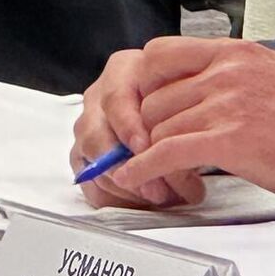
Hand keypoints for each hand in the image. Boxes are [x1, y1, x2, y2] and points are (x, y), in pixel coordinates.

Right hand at [70, 48, 210, 211]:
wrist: (182, 108)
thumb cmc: (187, 99)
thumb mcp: (189, 95)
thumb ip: (181, 116)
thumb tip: (184, 159)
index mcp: (122, 72)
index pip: (115, 100)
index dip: (129, 127)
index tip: (146, 149)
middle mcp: (98, 97)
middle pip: (94, 133)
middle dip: (124, 166)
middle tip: (157, 189)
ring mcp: (89, 127)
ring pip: (89, 160)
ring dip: (123, 185)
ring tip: (160, 198)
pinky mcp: (85, 155)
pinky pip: (88, 181)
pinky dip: (112, 197)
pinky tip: (142, 202)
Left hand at [114, 38, 274, 211]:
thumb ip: (240, 70)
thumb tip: (212, 78)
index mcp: (237, 52)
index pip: (162, 53)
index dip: (146, 82)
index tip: (146, 102)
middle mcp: (226, 71)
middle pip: (155, 95)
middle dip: (148, 126)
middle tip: (149, 147)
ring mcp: (225, 104)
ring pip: (158, 125)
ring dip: (149, 152)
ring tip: (152, 170)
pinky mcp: (228, 140)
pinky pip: (168, 151)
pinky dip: (144, 167)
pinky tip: (135, 178)